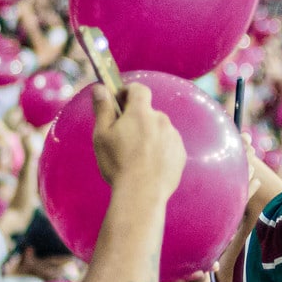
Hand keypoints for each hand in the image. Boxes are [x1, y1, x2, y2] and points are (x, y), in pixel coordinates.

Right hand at [92, 82, 185, 197]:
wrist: (142, 194)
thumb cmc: (118, 163)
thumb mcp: (102, 135)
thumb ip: (103, 108)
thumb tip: (100, 87)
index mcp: (141, 113)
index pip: (139, 89)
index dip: (128, 93)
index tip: (119, 104)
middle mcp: (161, 120)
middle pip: (148, 112)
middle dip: (137, 119)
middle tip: (124, 139)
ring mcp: (173, 137)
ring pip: (159, 129)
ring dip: (149, 135)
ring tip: (136, 157)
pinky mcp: (180, 154)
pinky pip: (168, 145)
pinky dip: (160, 150)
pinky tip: (148, 166)